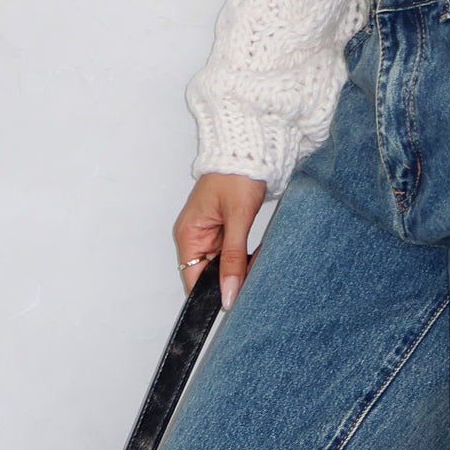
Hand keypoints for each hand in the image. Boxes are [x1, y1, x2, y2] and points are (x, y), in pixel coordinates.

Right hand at [173, 172, 266, 310]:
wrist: (251, 148)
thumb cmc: (237, 173)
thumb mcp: (238, 218)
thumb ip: (233, 258)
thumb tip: (227, 293)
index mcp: (189, 234)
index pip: (193, 279)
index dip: (211, 293)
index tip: (233, 301)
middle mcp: (197, 235)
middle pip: (211, 273)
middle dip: (233, 277)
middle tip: (254, 274)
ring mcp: (212, 231)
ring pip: (226, 263)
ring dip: (242, 264)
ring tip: (259, 258)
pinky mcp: (226, 227)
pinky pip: (234, 250)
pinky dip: (246, 253)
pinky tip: (259, 251)